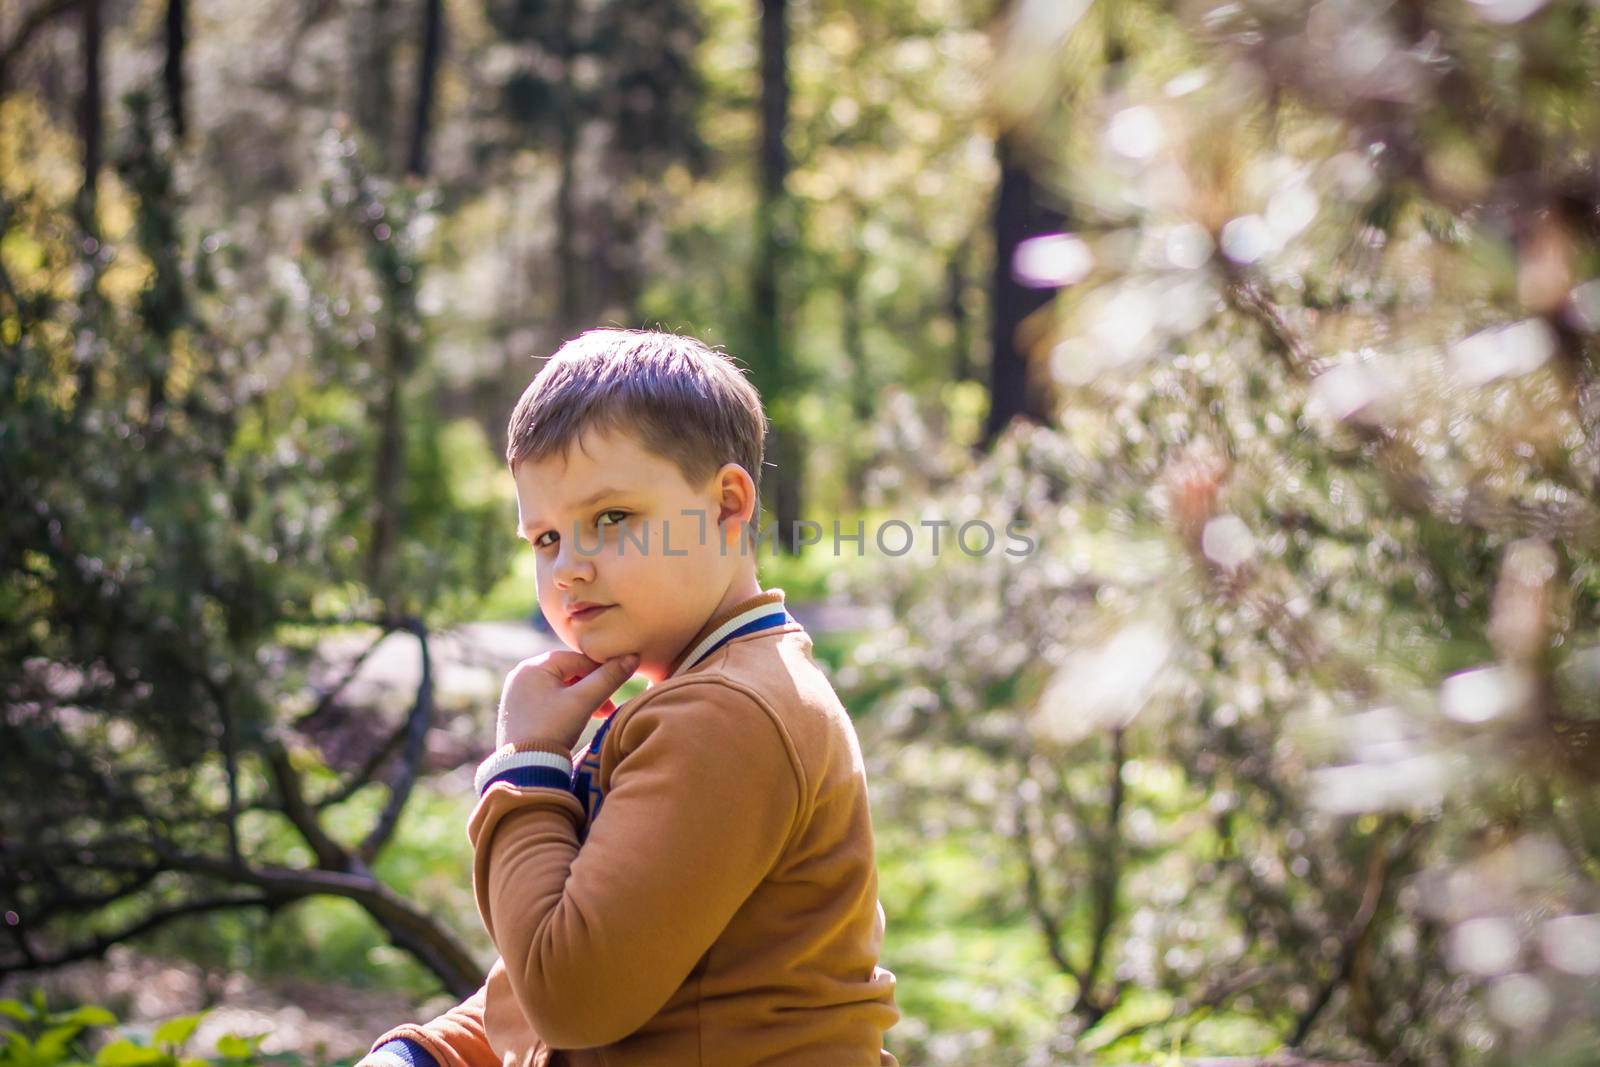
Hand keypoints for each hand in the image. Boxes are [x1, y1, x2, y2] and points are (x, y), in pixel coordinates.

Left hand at [495, 649, 639, 751]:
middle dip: (592, 688)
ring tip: (598, 715)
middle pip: (569, 673)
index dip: (602, 672)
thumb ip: (609, 678)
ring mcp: (517, 693)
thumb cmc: (553, 730)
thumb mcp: (584, 702)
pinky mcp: (518, 710)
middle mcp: (521, 674)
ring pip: (561, 687)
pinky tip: (578, 720)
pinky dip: (567, 706)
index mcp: (533, 666)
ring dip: (582, 698)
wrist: (525, 768)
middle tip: (609, 708)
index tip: (618, 688)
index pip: (578, 660)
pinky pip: (549, 699)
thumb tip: (633, 657)